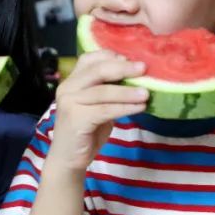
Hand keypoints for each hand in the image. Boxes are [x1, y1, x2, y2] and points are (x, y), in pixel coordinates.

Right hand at [47, 50, 147, 173]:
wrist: (68, 158)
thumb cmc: (87, 131)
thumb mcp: (98, 106)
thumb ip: (109, 91)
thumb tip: (137, 78)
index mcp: (72, 80)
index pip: (89, 58)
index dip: (111, 56)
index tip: (132, 59)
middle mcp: (67, 88)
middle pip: (97, 71)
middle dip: (123, 68)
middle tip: (143, 69)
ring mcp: (69, 102)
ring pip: (102, 91)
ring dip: (127, 92)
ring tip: (146, 93)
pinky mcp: (76, 118)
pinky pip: (105, 110)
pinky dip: (124, 108)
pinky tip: (139, 108)